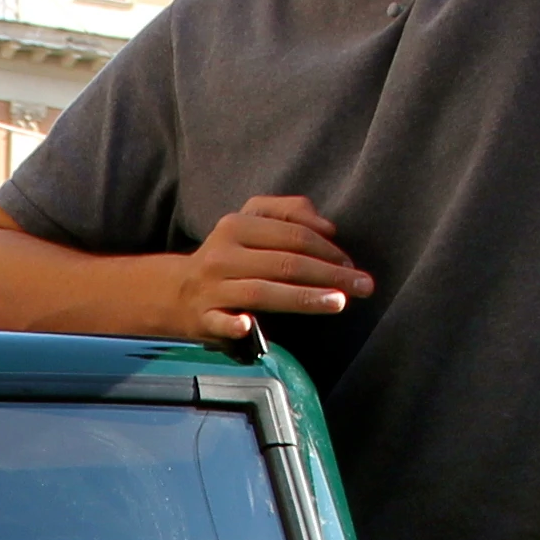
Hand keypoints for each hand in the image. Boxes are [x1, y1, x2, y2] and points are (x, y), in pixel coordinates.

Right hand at [169, 195, 368, 343]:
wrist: (176, 292)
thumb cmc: (228, 256)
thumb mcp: (252, 221)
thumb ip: (290, 212)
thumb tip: (329, 227)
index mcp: (237, 226)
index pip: (292, 235)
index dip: (327, 249)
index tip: (352, 265)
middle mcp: (223, 254)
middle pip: (284, 263)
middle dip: (328, 274)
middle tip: (363, 286)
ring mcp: (213, 288)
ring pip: (262, 292)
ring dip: (302, 298)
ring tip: (338, 303)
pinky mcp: (204, 319)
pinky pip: (220, 322)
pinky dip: (234, 325)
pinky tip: (250, 326)